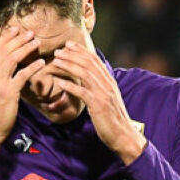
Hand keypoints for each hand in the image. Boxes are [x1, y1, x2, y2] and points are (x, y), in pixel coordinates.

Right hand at [0, 26, 45, 141]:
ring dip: (26, 48)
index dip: (5, 38)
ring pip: (13, 59)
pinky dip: (32, 67)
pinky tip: (41, 63)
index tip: (16, 29)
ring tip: (36, 41)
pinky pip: (22, 75)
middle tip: (30, 32)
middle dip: (18, 39)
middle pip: (5, 51)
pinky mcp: (8, 93)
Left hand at [50, 40, 146, 164]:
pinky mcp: (98, 105)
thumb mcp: (107, 98)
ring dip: (69, 65)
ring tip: (56, 62)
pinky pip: (82, 92)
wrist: (123, 135)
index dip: (81, 50)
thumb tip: (88, 78)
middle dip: (72, 55)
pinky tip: (59, 83)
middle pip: (88, 63)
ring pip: (85, 74)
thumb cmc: (112, 118)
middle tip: (58, 51)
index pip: (95, 60)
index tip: (68, 44)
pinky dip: (70, 86)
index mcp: (109, 81)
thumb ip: (99, 87)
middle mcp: (107, 84)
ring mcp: (103, 94)